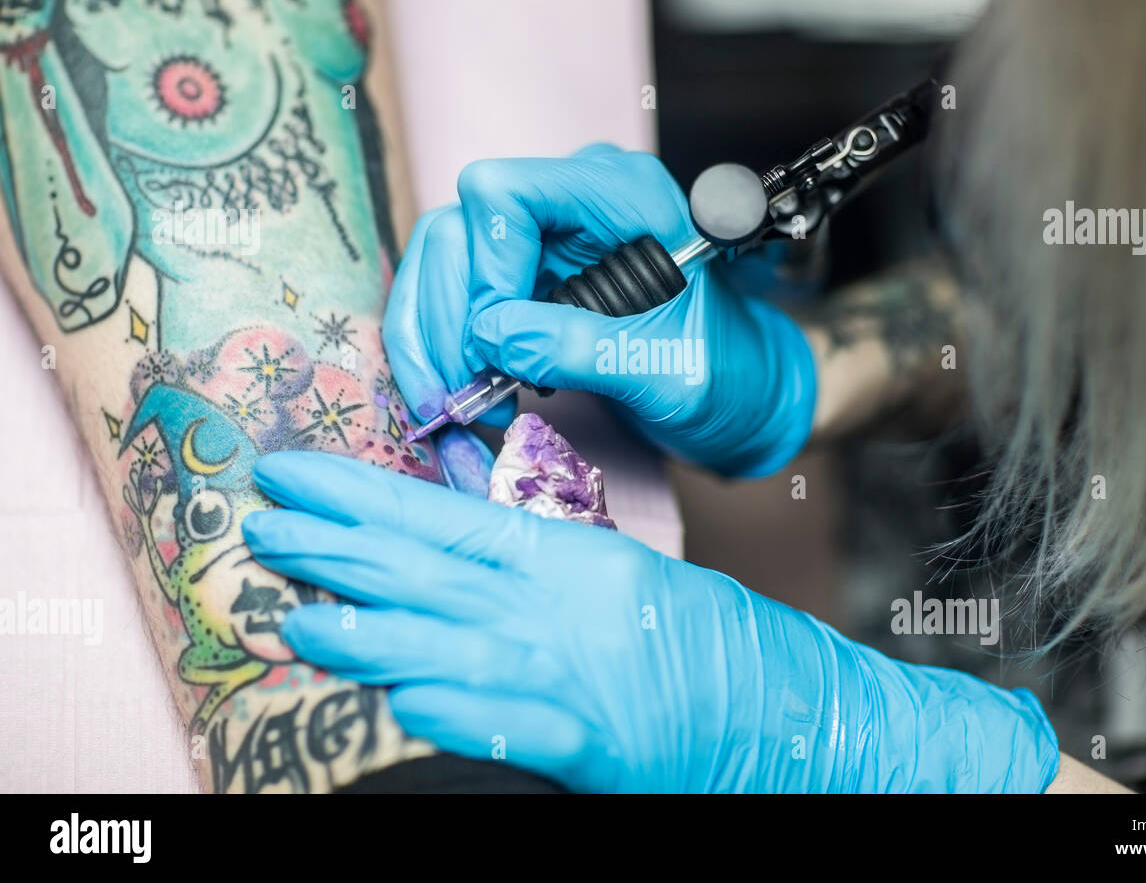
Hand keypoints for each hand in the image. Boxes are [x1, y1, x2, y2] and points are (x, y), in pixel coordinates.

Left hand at [243, 451, 1059, 792]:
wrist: (807, 720)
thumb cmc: (731, 649)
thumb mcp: (637, 585)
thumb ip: (552, 576)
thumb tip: (470, 567)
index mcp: (579, 559)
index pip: (449, 517)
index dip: (365, 494)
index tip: (301, 474)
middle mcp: (563, 610)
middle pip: (427, 572)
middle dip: (337, 545)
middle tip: (264, 518)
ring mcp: (570, 678)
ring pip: (439, 644)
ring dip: (357, 629)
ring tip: (287, 610)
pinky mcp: (584, 745)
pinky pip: (493, 724)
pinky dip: (435, 706)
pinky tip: (387, 693)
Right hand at [382, 146, 816, 476]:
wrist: (737, 394)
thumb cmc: (725, 372)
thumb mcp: (670, 370)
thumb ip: (587, 349)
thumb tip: (495, 340)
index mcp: (620, 196)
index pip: (506, 194)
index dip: (486, 268)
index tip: (496, 343)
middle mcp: (569, 203)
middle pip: (456, 231)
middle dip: (446, 320)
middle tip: (460, 396)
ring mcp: (539, 239)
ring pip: (439, 266)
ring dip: (431, 341)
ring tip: (457, 406)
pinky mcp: (520, 279)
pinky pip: (451, 300)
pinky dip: (438, 351)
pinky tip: (463, 397)